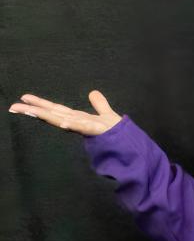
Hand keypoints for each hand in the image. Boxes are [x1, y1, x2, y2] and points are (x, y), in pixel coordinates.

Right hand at [8, 89, 122, 134]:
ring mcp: (87, 128)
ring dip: (47, 115)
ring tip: (29, 110)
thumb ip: (100, 105)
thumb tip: (93, 92)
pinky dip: (73, 125)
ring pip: (64, 119)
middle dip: (34, 110)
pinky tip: (63, 123)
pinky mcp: (99, 132)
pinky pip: (84, 127)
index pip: (57, 110)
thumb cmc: (119, 135)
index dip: (40, 104)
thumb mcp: (107, 115)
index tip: (24, 98)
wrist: (133, 148)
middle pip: (54, 114)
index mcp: (79, 119)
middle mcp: (80, 124)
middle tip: (13, 106)